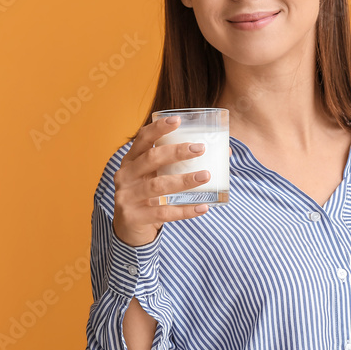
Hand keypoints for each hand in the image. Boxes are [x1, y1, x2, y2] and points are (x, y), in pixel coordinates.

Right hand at [111, 116, 225, 246]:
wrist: (129, 229)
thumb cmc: (150, 196)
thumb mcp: (157, 176)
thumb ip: (179, 165)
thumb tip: (225, 152)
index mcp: (131, 160)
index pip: (142, 138)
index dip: (159, 128)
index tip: (178, 120)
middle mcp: (125, 175)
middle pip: (151, 158)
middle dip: (176, 152)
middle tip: (200, 149)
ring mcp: (126, 197)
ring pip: (157, 186)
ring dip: (184, 180)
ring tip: (206, 176)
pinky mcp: (133, 217)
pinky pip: (163, 213)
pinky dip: (185, 210)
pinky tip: (202, 207)